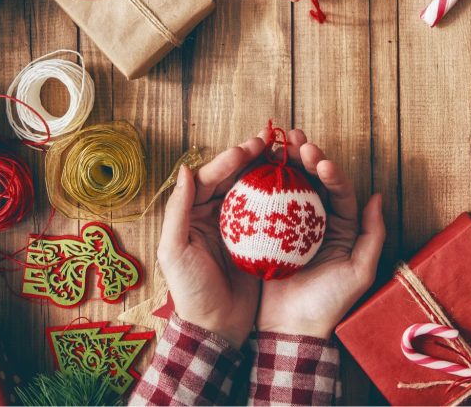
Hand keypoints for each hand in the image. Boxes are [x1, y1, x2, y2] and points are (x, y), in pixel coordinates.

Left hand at [157, 136, 266, 346]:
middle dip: (252, 157)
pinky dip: (280, 196)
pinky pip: (270, 213)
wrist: (216, 327)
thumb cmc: (191, 291)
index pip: (211, 178)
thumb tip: (185, 171)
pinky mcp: (258, 241)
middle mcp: (216, 214)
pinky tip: (295, 185)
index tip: (248, 148)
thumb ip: (178, 211)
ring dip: (267, 170)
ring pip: (253, 190)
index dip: (229, 160)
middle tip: (271, 142)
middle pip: (234, 177)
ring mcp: (239, 227)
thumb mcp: (174, 251)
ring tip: (285, 154)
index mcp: (194, 213)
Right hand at [256, 128, 384, 338]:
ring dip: (284, 164)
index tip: (319, 159)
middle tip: (294, 139)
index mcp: (341, 226)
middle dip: (305, 157)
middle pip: (312, 181)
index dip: (329, 170)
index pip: (337, 190)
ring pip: (289, 187)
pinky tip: (253, 169)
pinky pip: (266, 205)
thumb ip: (372, 234)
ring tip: (276, 144)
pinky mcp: (268, 234)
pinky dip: (261, 186)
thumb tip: (377, 196)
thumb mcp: (359, 271)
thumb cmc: (329, 303)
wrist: (292, 330)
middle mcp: (317, 221)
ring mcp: (291, 227)